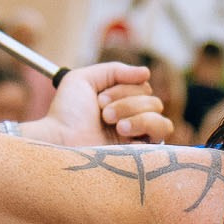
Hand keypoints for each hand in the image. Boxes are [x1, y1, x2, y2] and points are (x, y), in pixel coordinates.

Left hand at [34, 61, 172, 146]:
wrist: (60, 142)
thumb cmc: (66, 115)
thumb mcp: (83, 79)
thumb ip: (115, 70)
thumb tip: (146, 73)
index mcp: (119, 103)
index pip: (141, 87)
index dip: (123, 88)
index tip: (99, 100)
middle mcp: (131, 119)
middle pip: (151, 99)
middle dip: (126, 101)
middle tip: (103, 114)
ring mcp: (138, 137)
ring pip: (158, 113)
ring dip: (134, 112)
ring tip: (114, 125)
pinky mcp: (143, 153)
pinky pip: (162, 130)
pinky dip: (144, 124)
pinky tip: (123, 133)